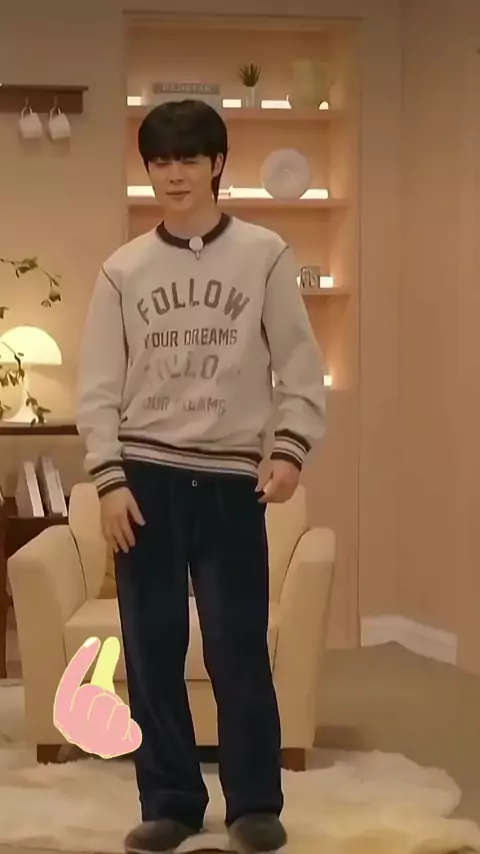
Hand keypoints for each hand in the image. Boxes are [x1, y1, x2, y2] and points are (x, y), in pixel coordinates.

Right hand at [53, 636, 141, 758]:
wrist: (114, 742)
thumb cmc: (100, 712)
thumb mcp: (101, 686)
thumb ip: (104, 664)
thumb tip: (111, 640)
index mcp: (62, 714)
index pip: (68, 683)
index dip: (80, 661)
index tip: (94, 640)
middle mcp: (71, 730)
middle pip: (88, 694)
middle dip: (102, 692)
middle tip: (108, 698)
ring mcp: (88, 742)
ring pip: (105, 707)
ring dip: (115, 705)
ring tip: (116, 711)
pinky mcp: (107, 750)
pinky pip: (119, 721)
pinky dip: (124, 718)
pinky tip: (125, 722)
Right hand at [100, 487, 144, 552]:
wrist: (107, 484)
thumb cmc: (121, 492)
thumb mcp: (131, 501)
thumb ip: (136, 513)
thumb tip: (142, 524)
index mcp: (120, 515)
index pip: (126, 530)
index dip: (129, 537)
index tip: (132, 544)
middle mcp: (112, 519)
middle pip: (117, 534)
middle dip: (121, 543)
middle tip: (125, 551)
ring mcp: (105, 518)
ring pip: (108, 534)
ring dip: (112, 543)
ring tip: (116, 550)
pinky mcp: (100, 516)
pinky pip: (102, 529)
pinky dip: (105, 537)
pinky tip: (107, 541)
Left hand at [256, 459, 299, 503]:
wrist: (291, 456)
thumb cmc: (277, 462)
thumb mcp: (269, 470)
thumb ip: (264, 481)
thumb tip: (258, 490)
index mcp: (279, 480)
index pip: (272, 493)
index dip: (265, 497)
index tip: (259, 499)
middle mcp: (287, 486)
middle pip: (278, 497)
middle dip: (270, 499)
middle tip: (263, 500)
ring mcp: (292, 487)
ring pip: (284, 498)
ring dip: (276, 500)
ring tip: (270, 499)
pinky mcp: (295, 486)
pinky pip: (289, 496)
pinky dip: (282, 498)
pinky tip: (278, 498)